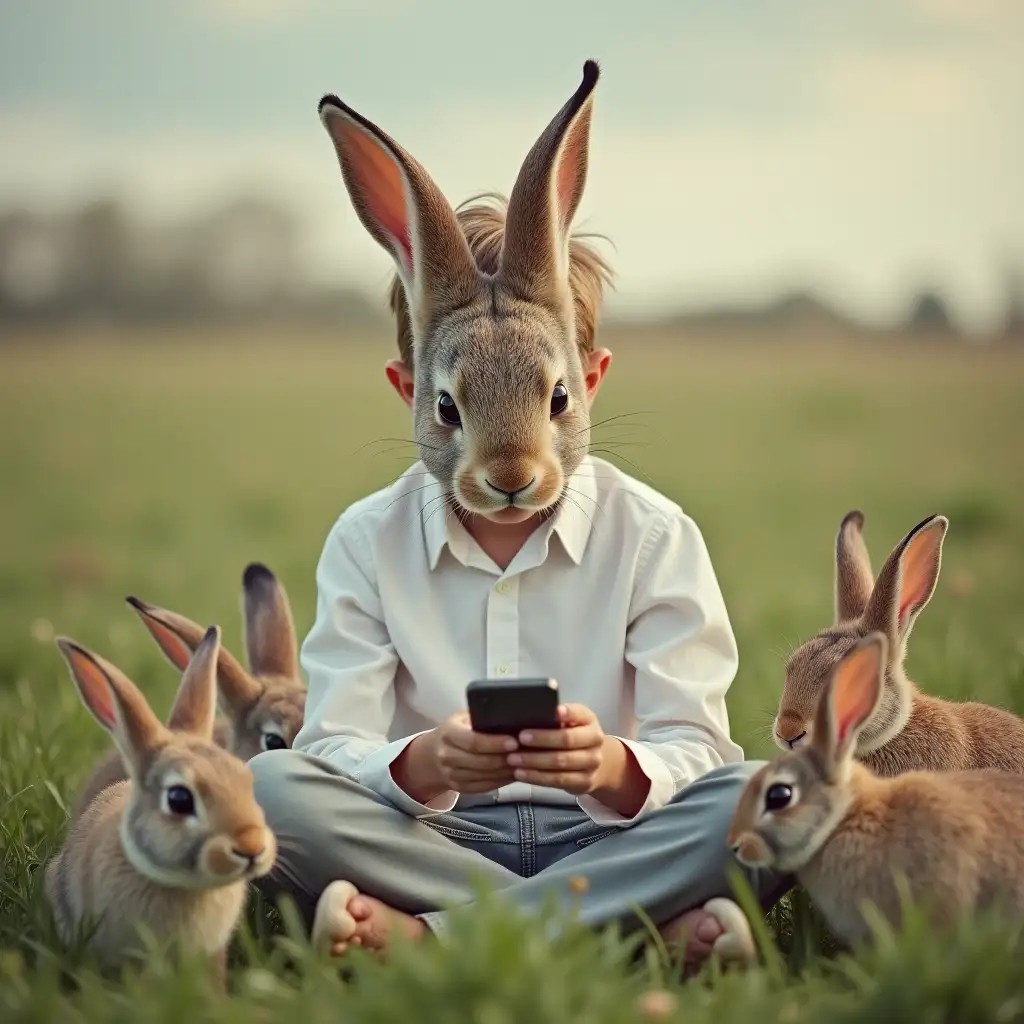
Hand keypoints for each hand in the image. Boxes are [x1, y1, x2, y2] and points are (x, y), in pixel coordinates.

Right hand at [392, 712, 518, 801]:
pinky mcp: (458, 788)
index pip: (473, 742)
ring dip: (505, 772)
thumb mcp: (463, 717)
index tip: (515, 742)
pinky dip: (501, 781)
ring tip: (523, 764)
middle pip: (480, 762)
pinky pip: (483, 787)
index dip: (495, 744)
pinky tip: (513, 774)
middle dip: (504, 759)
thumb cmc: (457, 729)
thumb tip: (511, 720)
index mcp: (448, 733)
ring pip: (484, 777)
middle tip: (525, 754)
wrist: (433, 753)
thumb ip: (481, 718)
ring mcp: (451, 775)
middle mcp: (446, 756)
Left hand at [506, 703, 607, 794]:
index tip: (554, 711)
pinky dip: (537, 777)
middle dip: (542, 739)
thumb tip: (527, 715)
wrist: (596, 763)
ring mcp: (592, 762)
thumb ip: (554, 718)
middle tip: (520, 738)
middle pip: (567, 739)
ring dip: (534, 761)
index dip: (568, 713)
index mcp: (589, 720)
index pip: (579, 713)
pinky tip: (521, 774)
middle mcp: (595, 739)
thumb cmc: (573, 736)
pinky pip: (558, 780)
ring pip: (561, 762)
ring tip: (513, 759)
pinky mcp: (584, 782)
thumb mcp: (570, 722)